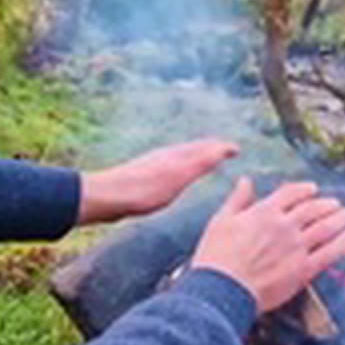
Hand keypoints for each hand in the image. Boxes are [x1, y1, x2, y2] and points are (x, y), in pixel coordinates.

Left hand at [77, 140, 238, 224]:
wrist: (106, 197)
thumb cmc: (142, 190)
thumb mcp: (178, 176)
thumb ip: (201, 162)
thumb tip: (223, 147)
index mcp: (176, 155)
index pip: (206, 146)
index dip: (222, 147)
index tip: (237, 149)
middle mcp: (166, 156)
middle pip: (193, 148)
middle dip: (211, 148)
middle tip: (225, 151)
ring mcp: (154, 165)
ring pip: (181, 156)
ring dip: (196, 157)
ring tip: (204, 161)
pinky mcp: (145, 177)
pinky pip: (171, 167)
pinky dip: (182, 167)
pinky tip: (175, 177)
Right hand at [191, 178, 344, 312]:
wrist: (222, 289)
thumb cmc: (216, 258)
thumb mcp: (221, 220)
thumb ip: (237, 199)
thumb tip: (245, 181)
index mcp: (264, 212)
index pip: (291, 193)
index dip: (305, 190)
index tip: (312, 189)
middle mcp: (284, 226)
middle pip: (314, 209)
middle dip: (327, 204)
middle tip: (336, 204)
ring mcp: (296, 248)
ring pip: (326, 227)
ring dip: (340, 219)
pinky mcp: (303, 270)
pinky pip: (329, 253)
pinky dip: (343, 243)